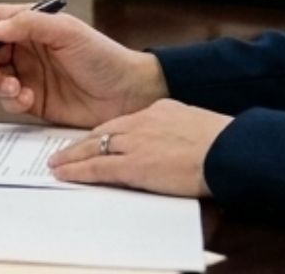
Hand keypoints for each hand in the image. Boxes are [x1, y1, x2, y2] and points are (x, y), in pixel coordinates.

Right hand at [0, 2, 164, 127]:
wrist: (127, 94)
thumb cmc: (104, 57)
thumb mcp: (67, 32)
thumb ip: (29, 24)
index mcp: (32, 26)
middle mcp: (26, 49)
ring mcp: (28, 75)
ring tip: (15, 87)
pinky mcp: (33, 100)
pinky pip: (8, 101)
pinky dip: (12, 101)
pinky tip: (29, 98)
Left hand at [47, 100, 231, 196]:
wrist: (228, 149)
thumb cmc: (221, 142)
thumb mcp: (193, 123)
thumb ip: (175, 127)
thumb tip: (172, 137)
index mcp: (158, 111)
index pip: (121, 122)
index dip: (102, 132)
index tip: (90, 139)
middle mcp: (141, 122)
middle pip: (102, 132)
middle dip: (80, 143)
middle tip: (62, 151)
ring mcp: (136, 143)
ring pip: (93, 147)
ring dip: (72, 157)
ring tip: (56, 163)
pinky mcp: (135, 165)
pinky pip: (98, 168)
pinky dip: (78, 171)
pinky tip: (64, 174)